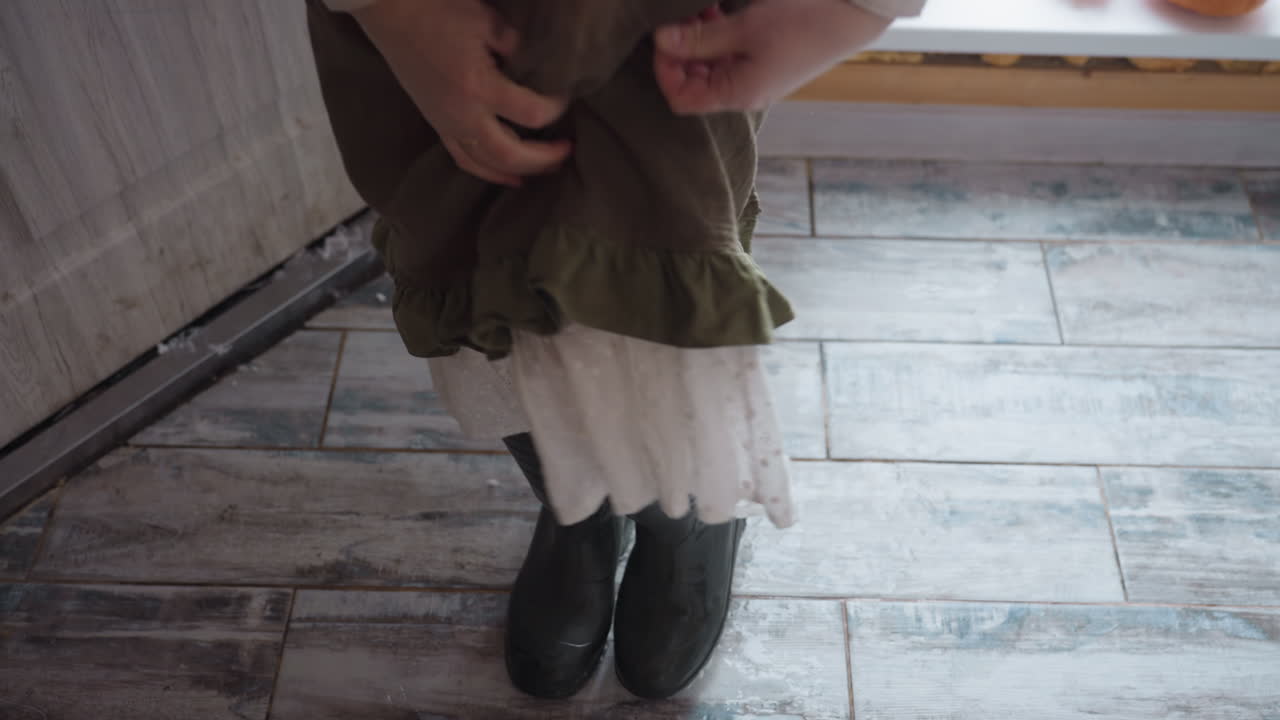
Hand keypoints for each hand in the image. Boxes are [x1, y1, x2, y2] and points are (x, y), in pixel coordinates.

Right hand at [353, 0, 570, 185]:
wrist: (389, 11)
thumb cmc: (436, 10)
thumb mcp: (486, 20)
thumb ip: (515, 46)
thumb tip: (533, 65)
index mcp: (479, 87)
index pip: (531, 113)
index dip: (556, 109)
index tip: (566, 97)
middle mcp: (463, 115)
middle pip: (511, 154)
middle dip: (543, 158)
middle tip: (567, 150)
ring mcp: (446, 123)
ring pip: (486, 164)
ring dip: (518, 171)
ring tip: (544, 170)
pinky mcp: (436, 123)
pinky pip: (463, 158)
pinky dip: (487, 171)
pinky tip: (506, 175)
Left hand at [653, 0, 892, 113]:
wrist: (854, 12)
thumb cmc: (804, 21)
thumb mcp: (746, 27)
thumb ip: (701, 39)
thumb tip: (661, 42)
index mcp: (738, 93)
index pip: (681, 98)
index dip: (665, 69)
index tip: (664, 35)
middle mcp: (745, 93)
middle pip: (693, 83)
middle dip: (680, 51)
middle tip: (683, 16)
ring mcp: (757, 79)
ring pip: (710, 68)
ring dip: (698, 41)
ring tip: (702, 10)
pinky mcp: (767, 63)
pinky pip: (730, 58)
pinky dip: (717, 39)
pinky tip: (718, 13)